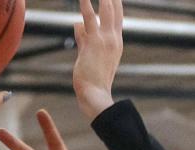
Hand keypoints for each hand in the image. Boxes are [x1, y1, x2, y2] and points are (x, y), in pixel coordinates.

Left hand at [73, 0, 122, 120]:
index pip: (117, 17)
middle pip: (115, 10)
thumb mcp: (89, 55)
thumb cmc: (92, 80)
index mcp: (116, 43)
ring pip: (105, 10)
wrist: (95, 96)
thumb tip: (77, 24)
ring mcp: (104, 40)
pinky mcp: (93, 42)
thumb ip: (83, 38)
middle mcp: (113, 39)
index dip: (115, 2)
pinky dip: (85, 4)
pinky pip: (89, 18)